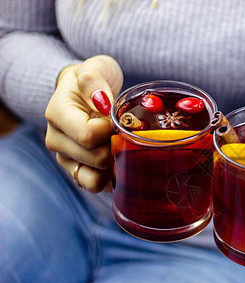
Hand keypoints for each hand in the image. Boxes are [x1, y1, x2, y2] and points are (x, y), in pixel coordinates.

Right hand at [45, 55, 123, 192]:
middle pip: (96, 159)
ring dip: (115, 164)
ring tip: (119, 145)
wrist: (88, 92)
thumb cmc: (94, 80)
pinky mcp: (76, 170)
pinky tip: (118, 161)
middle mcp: (56, 139)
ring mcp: (65, 158)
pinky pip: (95, 185)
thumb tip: (101, 102)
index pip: (88, 135)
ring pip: (95, 178)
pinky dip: (110, 178)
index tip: (118, 118)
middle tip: (122, 131)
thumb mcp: (96, 68)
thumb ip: (95, 80)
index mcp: (57, 113)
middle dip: (116, 146)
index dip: (111, 130)